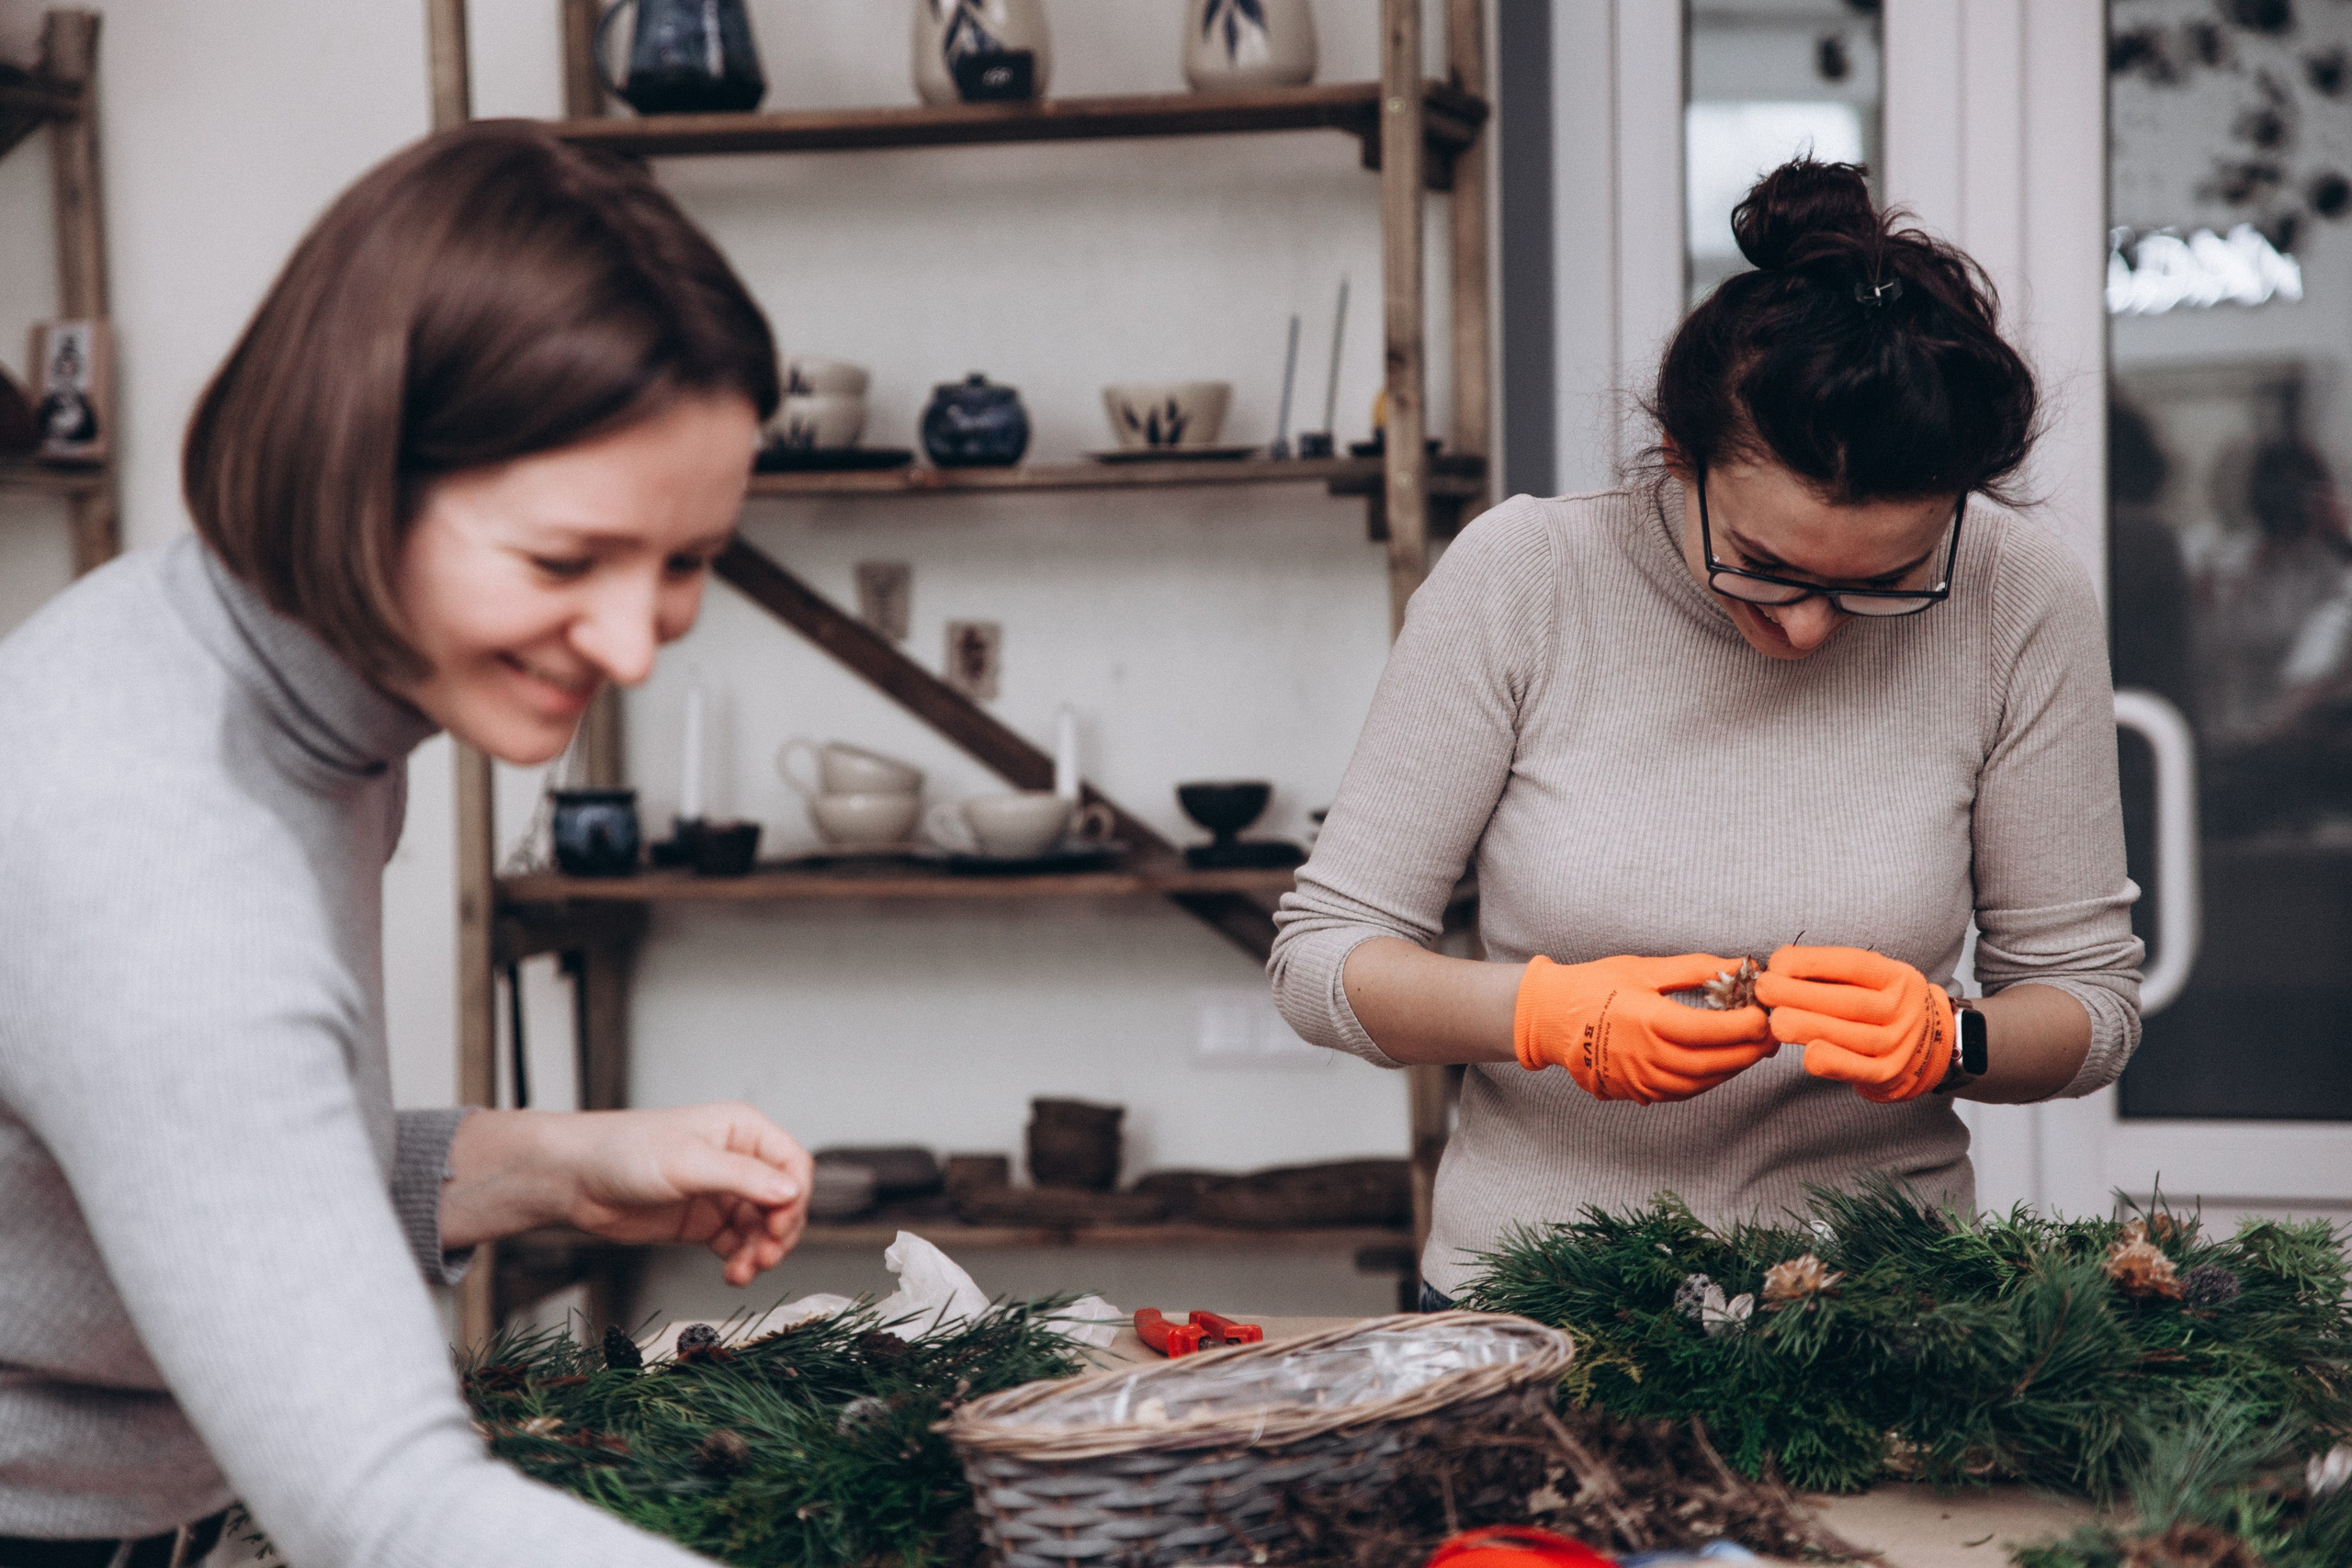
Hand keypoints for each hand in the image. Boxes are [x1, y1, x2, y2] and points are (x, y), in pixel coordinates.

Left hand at [442, 1103, 812, 1285]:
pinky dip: (743, 1262)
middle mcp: (738, 1160)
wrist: (575, 1181)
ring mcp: (722, 1193)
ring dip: (762, 1252)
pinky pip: (740, 1245)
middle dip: (780, 1231)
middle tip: (765, 1255)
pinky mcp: (705, 1223)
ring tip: (745, 1271)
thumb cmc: (623, 1152)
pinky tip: (734, 1274)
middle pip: (784, 1201)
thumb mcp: (688, 1162)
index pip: (792, 1163)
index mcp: (742, 1131)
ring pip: (764, 1227)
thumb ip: (742, 1178)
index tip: (779, 1225)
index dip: (794, 1197)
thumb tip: (790, 1193)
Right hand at [1513, 954, 1775, 1103]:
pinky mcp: (1638, 1092)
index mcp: (1649, 1021)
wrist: (1550, 1018)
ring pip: (1703, 1081)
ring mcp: (1641, 1080)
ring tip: (1754, 1048)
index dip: (1745, 1026)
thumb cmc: (1596, 985)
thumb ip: (1697, 969)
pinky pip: (1685, 1091)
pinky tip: (1722, 1062)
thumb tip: (1742, 964)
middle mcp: (1647, 1057)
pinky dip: (1710, 1078)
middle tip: (1773, 1034)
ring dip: (1734, 1067)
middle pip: (1714, 1061)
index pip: (1711, 1031)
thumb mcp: (1645, 967)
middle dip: (1750, 1050)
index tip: (1766, 1014)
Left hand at [1757, 945, 1952, 1102]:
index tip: (1777, 963)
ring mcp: (1899, 1044)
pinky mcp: (1889, 1073)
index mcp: (1898, 977)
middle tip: (1764, 990)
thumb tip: (1781, 964)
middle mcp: (1903, 1009)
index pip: (1853, 964)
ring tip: (1775, 1021)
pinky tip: (1806, 1054)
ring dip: (1808, 1027)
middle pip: (1849, 1001)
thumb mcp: (1873, 979)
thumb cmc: (1881, 1003)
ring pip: (1851, 1036)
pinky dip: (1832, 1063)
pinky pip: (1858, 1070)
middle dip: (1799, 994)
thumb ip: (1835, 973)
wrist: (1927, 1044)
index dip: (1811, 962)